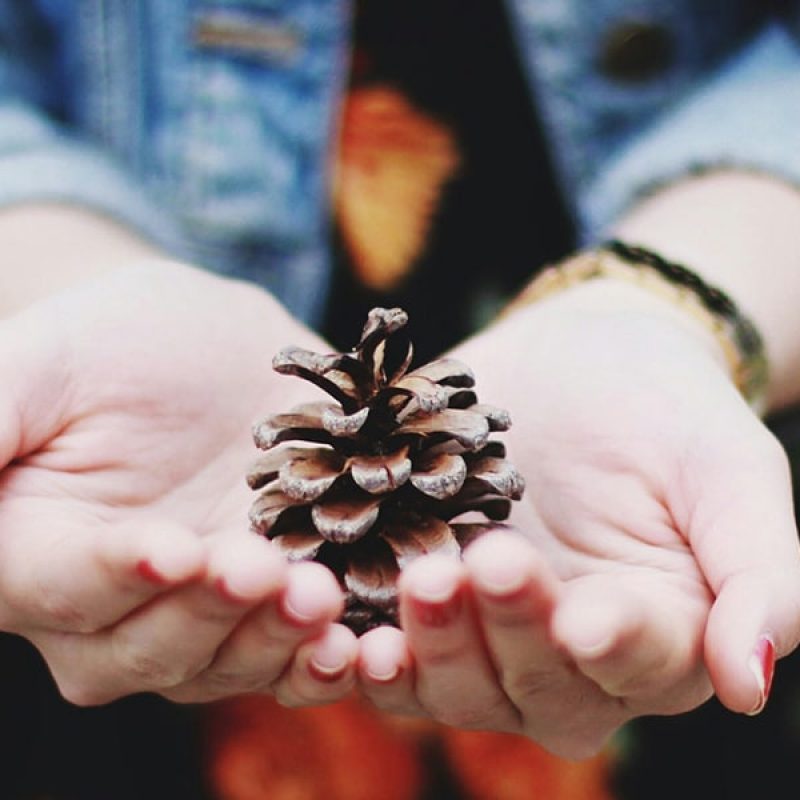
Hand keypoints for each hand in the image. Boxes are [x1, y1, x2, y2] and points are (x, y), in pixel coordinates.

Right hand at [0, 260, 357, 705]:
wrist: (221, 349)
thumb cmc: (123, 340)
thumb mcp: (51, 357)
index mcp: (37, 548)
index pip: (61, 586)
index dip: (115, 575)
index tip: (172, 549)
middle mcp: (112, 604)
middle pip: (144, 648)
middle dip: (207, 613)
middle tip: (265, 571)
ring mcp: (200, 611)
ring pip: (222, 664)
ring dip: (273, 642)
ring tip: (321, 598)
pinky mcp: (270, 606)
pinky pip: (291, 657)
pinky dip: (324, 661)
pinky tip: (364, 647)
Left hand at [358, 280, 799, 756]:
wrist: (579, 356)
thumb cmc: (670, 407)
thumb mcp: (730, 468)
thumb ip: (759, 568)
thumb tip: (752, 681)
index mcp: (655, 633)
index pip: (640, 666)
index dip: (615, 648)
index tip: (587, 620)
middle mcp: (564, 654)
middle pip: (537, 687)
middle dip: (510, 632)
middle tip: (484, 565)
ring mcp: (484, 629)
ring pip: (455, 684)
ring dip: (429, 649)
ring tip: (416, 583)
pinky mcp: (416, 591)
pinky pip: (385, 640)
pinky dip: (360, 641)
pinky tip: (336, 613)